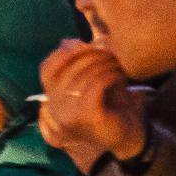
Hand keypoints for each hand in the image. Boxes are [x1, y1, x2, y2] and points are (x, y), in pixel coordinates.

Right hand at [38, 41, 146, 173]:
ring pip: (84, 75)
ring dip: (103, 64)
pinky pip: (96, 85)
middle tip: (109, 52)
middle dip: (90, 55)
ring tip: (116, 63)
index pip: (47, 70)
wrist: (129, 135)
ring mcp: (70, 114)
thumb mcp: (90, 80)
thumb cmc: (109, 104)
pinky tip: (119, 75)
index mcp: (52, 99)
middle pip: (68, 69)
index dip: (63, 53)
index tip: (82, 44)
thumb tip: (67, 40)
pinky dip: (110, 75)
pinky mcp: (88, 116)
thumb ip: (77, 63)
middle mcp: (56, 108)